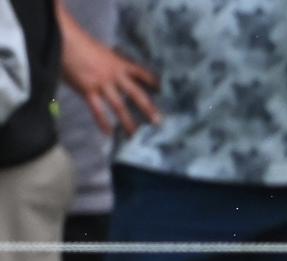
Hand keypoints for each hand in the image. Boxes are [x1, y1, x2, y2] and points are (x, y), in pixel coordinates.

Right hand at [59, 19, 160, 134]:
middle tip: (159, 122)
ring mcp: (102, 84)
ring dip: (128, 122)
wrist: (63, 40)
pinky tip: (108, 133)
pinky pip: (98, 110)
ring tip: (136, 135)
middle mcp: (114, 75)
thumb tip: (114, 71)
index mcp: (119, 63)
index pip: (141, 73)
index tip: (162, 91)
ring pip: (119, 106)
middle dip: (148, 108)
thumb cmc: (80, 43)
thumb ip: (110, 63)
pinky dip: (103, 122)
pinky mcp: (87, 90)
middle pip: (136, 94)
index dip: (152, 82)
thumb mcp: (102, 51)